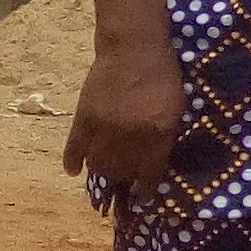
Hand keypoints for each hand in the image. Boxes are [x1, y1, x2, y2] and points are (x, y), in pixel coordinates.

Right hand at [64, 35, 183, 190]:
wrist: (135, 49)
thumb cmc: (164, 77)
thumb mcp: (177, 109)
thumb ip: (166, 137)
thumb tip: (155, 162)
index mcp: (158, 134)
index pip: (149, 173)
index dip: (145, 191)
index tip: (143, 200)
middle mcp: (130, 136)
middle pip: (121, 173)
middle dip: (122, 188)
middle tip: (122, 197)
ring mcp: (104, 127)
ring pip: (97, 164)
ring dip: (101, 177)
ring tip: (104, 185)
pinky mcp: (84, 117)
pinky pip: (74, 146)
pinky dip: (72, 160)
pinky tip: (74, 171)